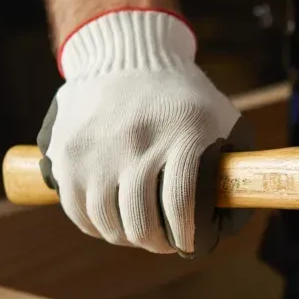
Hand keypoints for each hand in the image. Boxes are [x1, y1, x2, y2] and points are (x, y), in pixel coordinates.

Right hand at [38, 9, 244, 254]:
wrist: (126, 54)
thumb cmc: (186, 101)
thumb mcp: (221, 122)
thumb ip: (232, 170)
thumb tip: (228, 222)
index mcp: (184, 133)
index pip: (181, 204)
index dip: (187, 236)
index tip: (189, 244)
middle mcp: (137, 140)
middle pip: (140, 220)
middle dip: (157, 242)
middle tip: (164, 241)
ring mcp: (97, 147)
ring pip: (107, 221)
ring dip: (125, 236)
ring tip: (138, 230)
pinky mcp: (66, 152)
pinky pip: (78, 209)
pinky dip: (95, 224)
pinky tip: (111, 218)